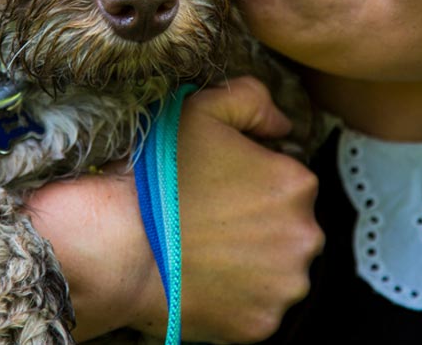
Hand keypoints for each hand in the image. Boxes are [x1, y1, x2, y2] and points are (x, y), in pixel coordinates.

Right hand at [31, 76, 322, 342]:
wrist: (117, 244)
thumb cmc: (158, 175)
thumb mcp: (202, 109)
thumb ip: (253, 99)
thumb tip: (282, 124)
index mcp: (297, 183)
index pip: (286, 181)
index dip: (251, 181)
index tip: (218, 187)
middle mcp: (304, 236)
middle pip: (288, 227)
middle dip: (258, 223)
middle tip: (209, 220)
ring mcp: (285, 285)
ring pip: (277, 269)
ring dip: (253, 262)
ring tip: (205, 251)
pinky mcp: (263, 323)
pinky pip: (257, 307)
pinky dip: (237, 297)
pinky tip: (203, 279)